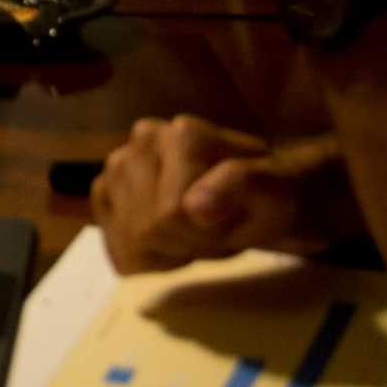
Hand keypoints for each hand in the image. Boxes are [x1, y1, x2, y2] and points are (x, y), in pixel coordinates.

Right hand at [95, 116, 355, 273]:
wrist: (265, 193)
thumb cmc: (273, 197)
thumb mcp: (279, 194)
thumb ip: (242, 188)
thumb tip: (194, 205)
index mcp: (184, 135)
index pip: (169, 216)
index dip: (203, 237)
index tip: (232, 228)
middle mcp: (145, 138)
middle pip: (144, 228)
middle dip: (183, 243)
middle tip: (216, 231)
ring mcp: (120, 162)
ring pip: (126, 236)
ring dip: (164, 248)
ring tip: (195, 232)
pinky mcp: (107, 187)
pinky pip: (109, 236)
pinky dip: (137, 251)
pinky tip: (168, 241)